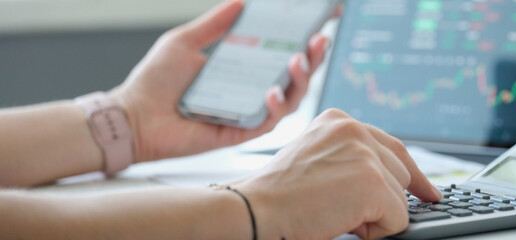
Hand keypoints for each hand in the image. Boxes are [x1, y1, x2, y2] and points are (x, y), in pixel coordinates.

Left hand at [108, 0, 330, 161]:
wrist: (132, 116)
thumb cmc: (155, 82)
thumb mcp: (185, 41)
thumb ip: (214, 23)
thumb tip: (241, 1)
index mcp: (243, 69)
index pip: (281, 52)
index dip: (305, 38)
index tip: (322, 19)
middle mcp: (251, 91)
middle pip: (294, 75)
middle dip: (313, 57)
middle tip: (319, 38)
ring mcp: (248, 112)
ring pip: (290, 99)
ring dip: (300, 79)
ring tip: (298, 59)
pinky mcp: (241, 131)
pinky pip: (269, 121)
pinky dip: (274, 105)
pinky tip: (270, 90)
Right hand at [231, 109, 443, 238]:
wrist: (253, 210)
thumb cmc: (277, 196)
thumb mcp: (317, 161)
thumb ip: (350, 160)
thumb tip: (392, 181)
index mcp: (339, 121)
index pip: (392, 147)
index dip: (412, 175)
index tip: (428, 192)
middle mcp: (355, 129)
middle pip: (400, 173)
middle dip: (382, 199)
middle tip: (341, 210)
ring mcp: (365, 154)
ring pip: (401, 198)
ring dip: (375, 215)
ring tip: (334, 213)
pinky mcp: (373, 182)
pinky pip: (398, 219)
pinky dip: (376, 231)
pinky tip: (342, 222)